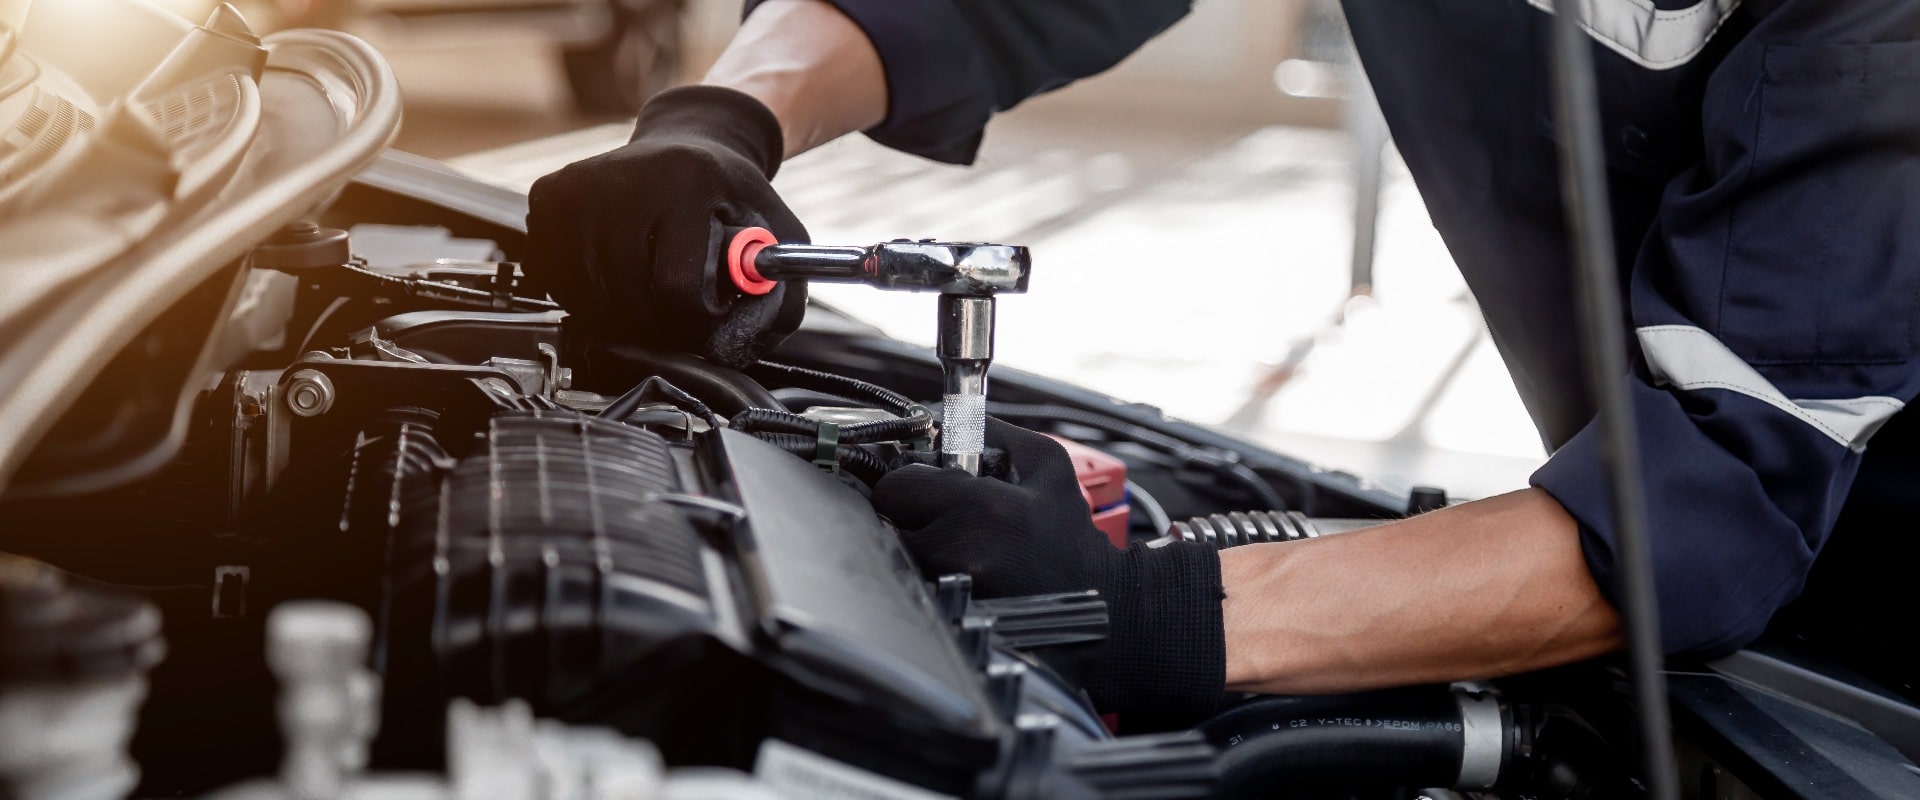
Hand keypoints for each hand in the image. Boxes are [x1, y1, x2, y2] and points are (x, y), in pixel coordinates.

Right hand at [525, 86, 807, 366]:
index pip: (679, 288)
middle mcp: (626, 177)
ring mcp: (580, 185)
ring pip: (589, 296)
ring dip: (622, 310)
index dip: (699, 318)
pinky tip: (614, 266)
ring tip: (651, 280)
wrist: (692, 143)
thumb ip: (779, 302)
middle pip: (630, 298)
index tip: (711, 308)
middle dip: (661, 320)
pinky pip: (557, 278)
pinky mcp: (549, 194)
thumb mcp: (781, 240)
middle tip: (680, 302)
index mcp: (689, 182)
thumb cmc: (733, 199)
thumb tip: (730, 348)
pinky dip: (585, 290)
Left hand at [872, 419, 1226, 717]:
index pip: (895, 487)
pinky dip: (926, 574)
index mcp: (982, 508)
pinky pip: (915, 585)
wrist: (1099, 601)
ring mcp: (953, 591)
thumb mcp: (1048, 463)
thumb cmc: (1071, 533)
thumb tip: (943, 418)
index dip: (908, 482)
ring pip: (898, 556)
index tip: (926, 485)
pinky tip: (959, 569)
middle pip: (888, 523)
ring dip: (916, 545)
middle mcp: (960, 552)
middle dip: (909, 514)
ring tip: (956, 542)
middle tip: (940, 514)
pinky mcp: (952, 617)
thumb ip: (992, 431)